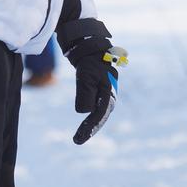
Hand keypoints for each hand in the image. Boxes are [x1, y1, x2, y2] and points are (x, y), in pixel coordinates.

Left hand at [59, 19, 124, 144]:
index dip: (89, 128)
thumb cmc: (89, 61)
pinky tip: (84, 124)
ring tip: (79, 136)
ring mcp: (105, 91)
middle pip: (101, 116)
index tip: (78, 139)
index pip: (99, 114)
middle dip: (90, 129)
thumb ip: (85, 93)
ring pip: (98, 112)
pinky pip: (95, 106)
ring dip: (90, 124)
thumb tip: (85, 112)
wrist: (90, 46)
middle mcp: (109, 93)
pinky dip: (89, 116)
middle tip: (77, 140)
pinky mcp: (99, 89)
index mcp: (109, 91)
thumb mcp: (85, 76)